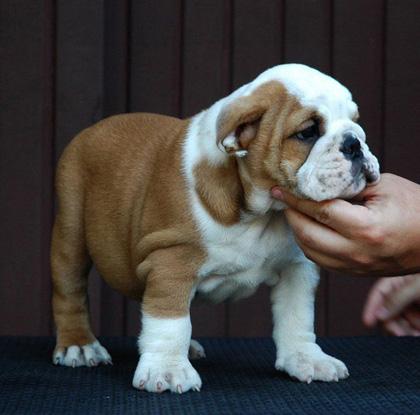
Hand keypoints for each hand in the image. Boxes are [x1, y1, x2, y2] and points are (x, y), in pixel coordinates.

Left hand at [271, 173, 419, 275]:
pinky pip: (320, 260)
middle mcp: (356, 252)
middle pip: (306, 234)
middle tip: (282, 198)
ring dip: (296, 230)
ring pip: (309, 251)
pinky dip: (308, 244)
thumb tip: (319, 182)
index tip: (280, 189)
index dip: (295, 198)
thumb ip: (350, 185)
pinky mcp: (353, 273)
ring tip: (293, 211)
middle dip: (290, 214)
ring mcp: (354, 267)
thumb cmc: (416, 209)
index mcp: (366, 228)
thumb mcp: (385, 187)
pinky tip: (307, 228)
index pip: (319, 211)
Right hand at [363, 275, 419, 335]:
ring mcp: (411, 307)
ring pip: (398, 323)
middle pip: (387, 312)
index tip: (367, 322)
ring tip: (416, 335)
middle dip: (393, 324)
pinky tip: (417, 335)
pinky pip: (409, 328)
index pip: (379, 293)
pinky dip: (412, 334)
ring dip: (405, 331)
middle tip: (400, 334)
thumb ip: (396, 299)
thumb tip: (379, 314)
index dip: (371, 307)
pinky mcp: (417, 319)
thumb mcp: (416, 287)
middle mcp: (402, 294)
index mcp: (399, 280)